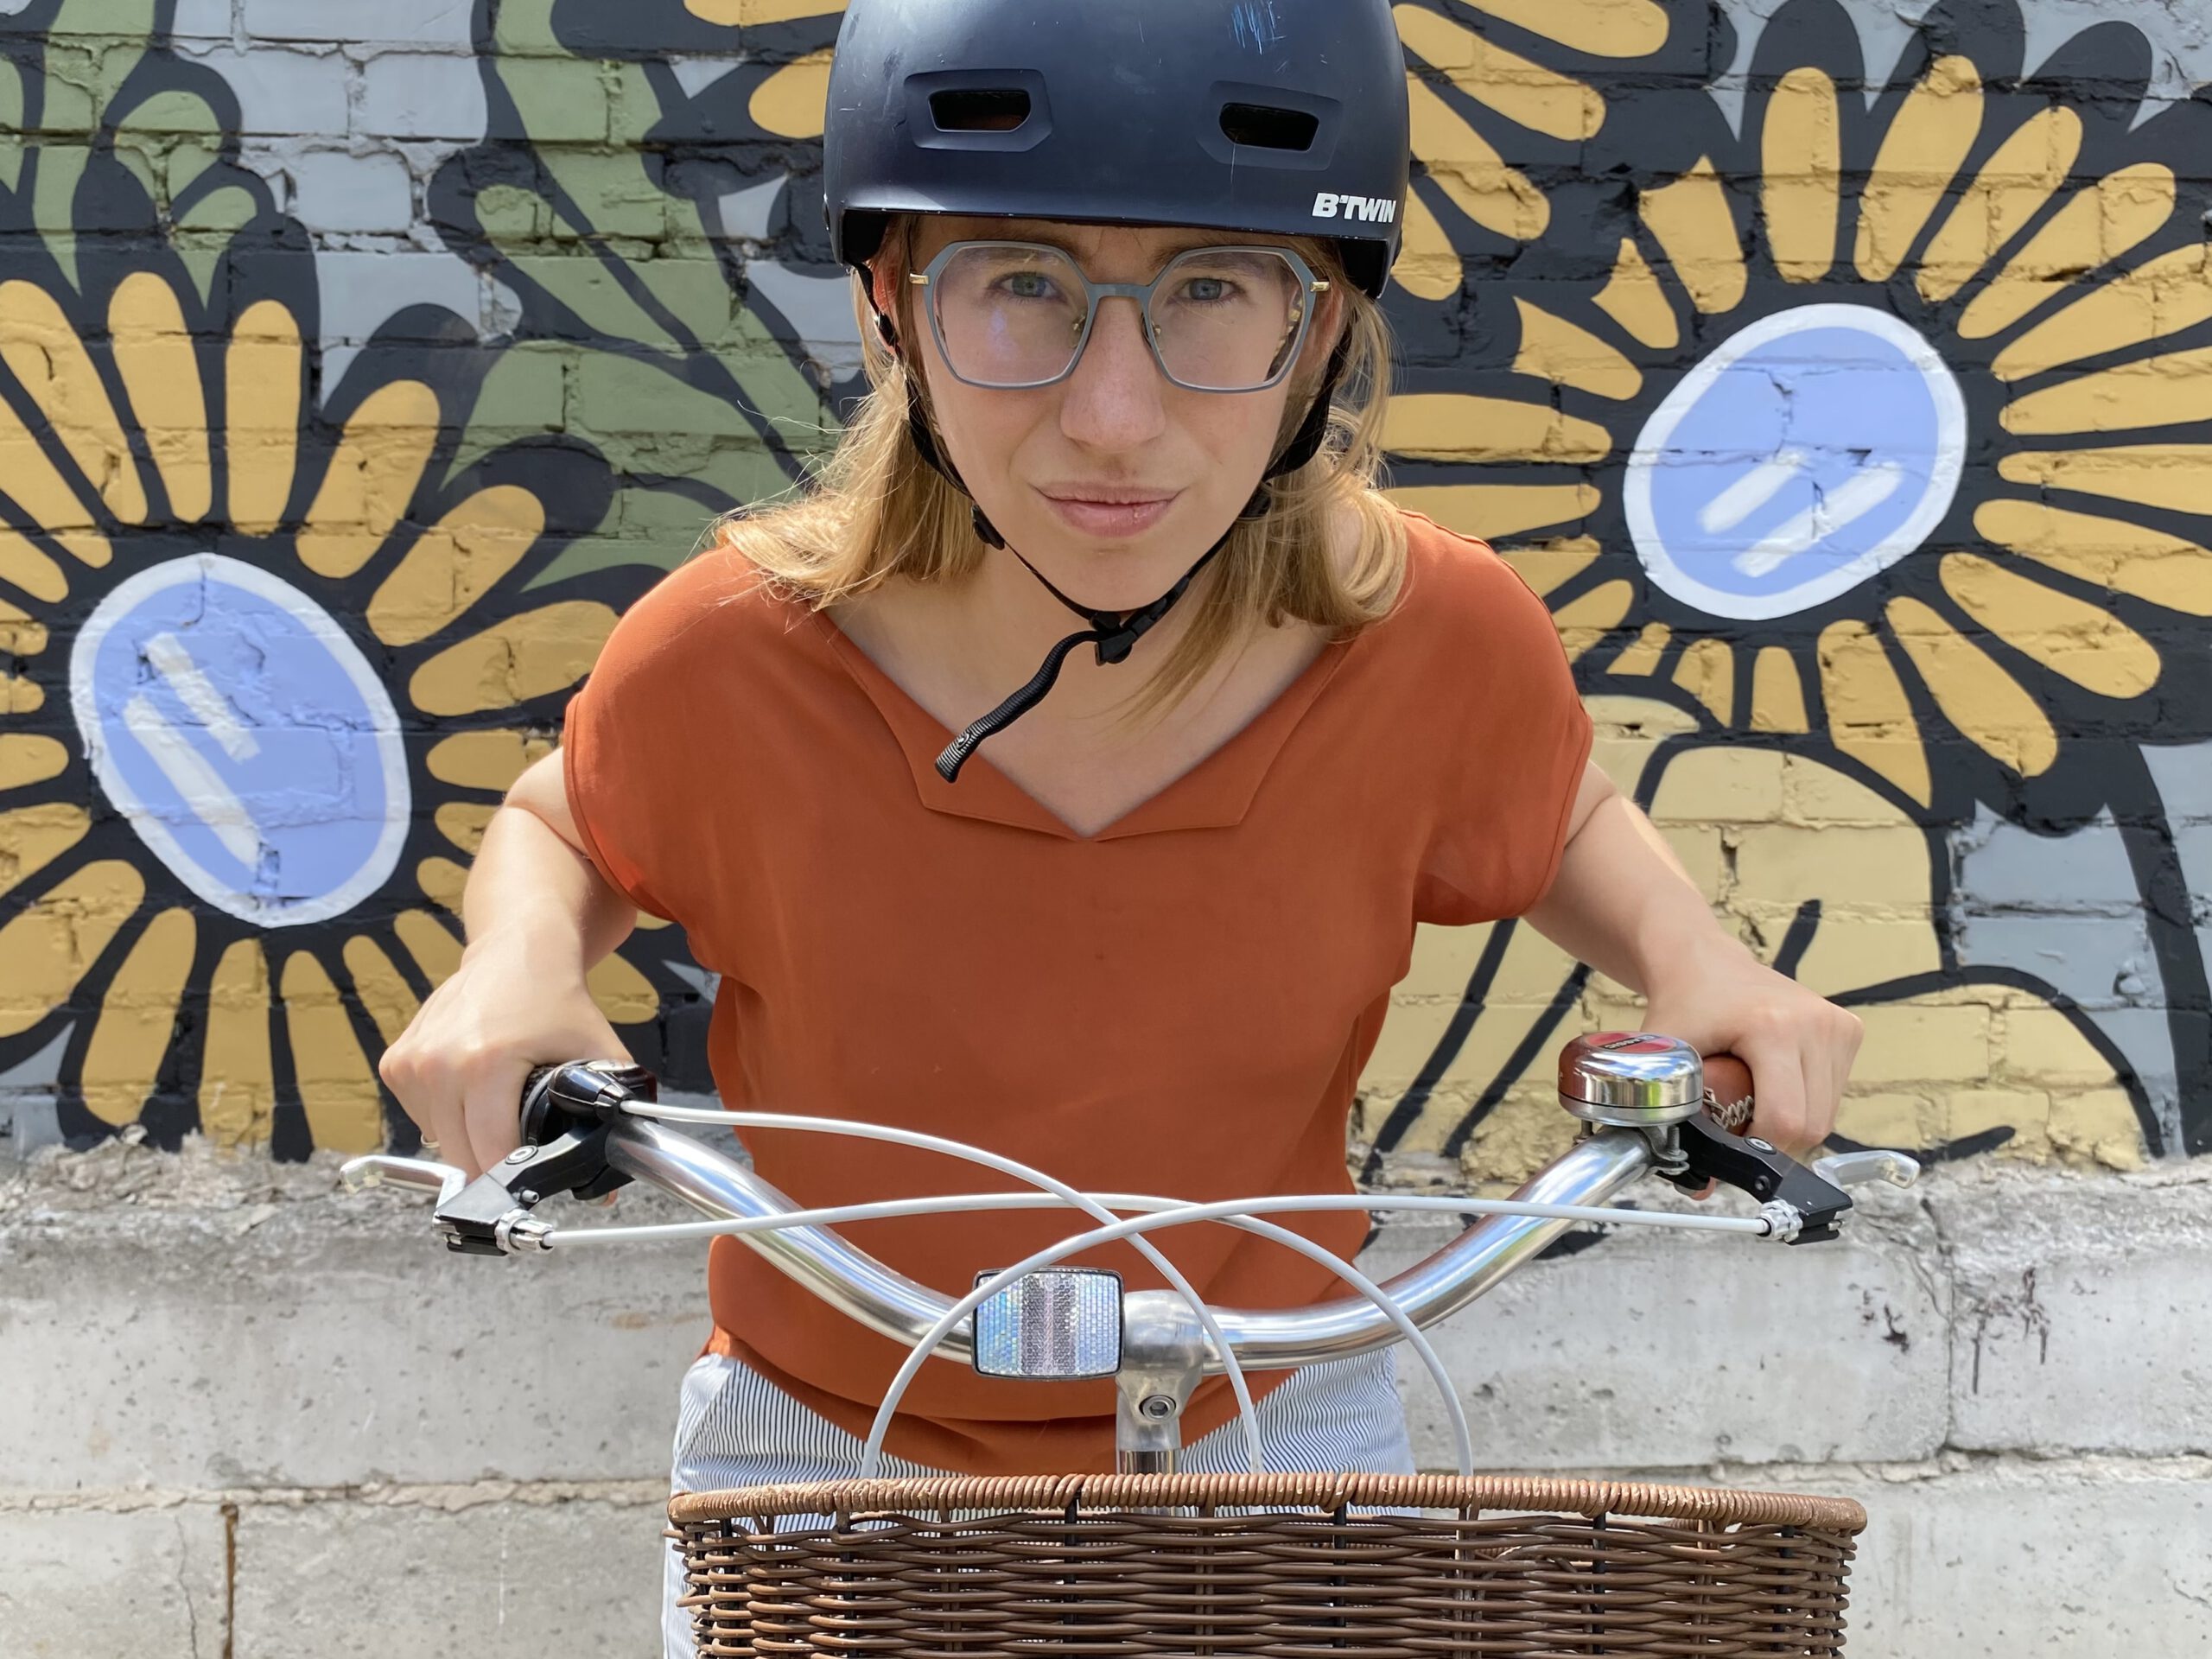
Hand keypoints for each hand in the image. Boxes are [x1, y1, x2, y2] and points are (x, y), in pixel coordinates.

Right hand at [376, 931, 630, 1178]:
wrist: (516, 951)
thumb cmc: (558, 1002)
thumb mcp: (597, 1053)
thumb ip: (609, 1116)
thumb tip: (609, 1186)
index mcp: (484, 1065)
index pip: (491, 1154)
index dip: (517, 1173)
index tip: (534, 1176)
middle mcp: (439, 1064)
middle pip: (462, 1153)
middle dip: (492, 1159)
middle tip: (521, 1141)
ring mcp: (411, 1063)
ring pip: (438, 1139)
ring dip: (466, 1137)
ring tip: (496, 1105)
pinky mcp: (395, 1062)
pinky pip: (420, 1116)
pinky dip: (444, 1115)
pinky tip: (470, 1089)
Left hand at [1643, 940, 1863, 1159]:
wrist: (1705, 961)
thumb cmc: (1682, 1007)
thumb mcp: (1667, 1060)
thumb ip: (1672, 1121)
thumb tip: (1699, 1189)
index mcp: (1774, 1026)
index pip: (1786, 1118)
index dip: (1758, 1148)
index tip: (1729, 1144)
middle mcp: (1816, 1023)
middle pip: (1811, 1123)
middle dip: (1775, 1143)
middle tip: (1737, 1129)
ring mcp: (1838, 1025)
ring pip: (1827, 1114)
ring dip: (1792, 1126)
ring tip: (1754, 1103)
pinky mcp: (1849, 1029)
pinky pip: (1834, 1093)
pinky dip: (1806, 1104)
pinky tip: (1776, 1085)